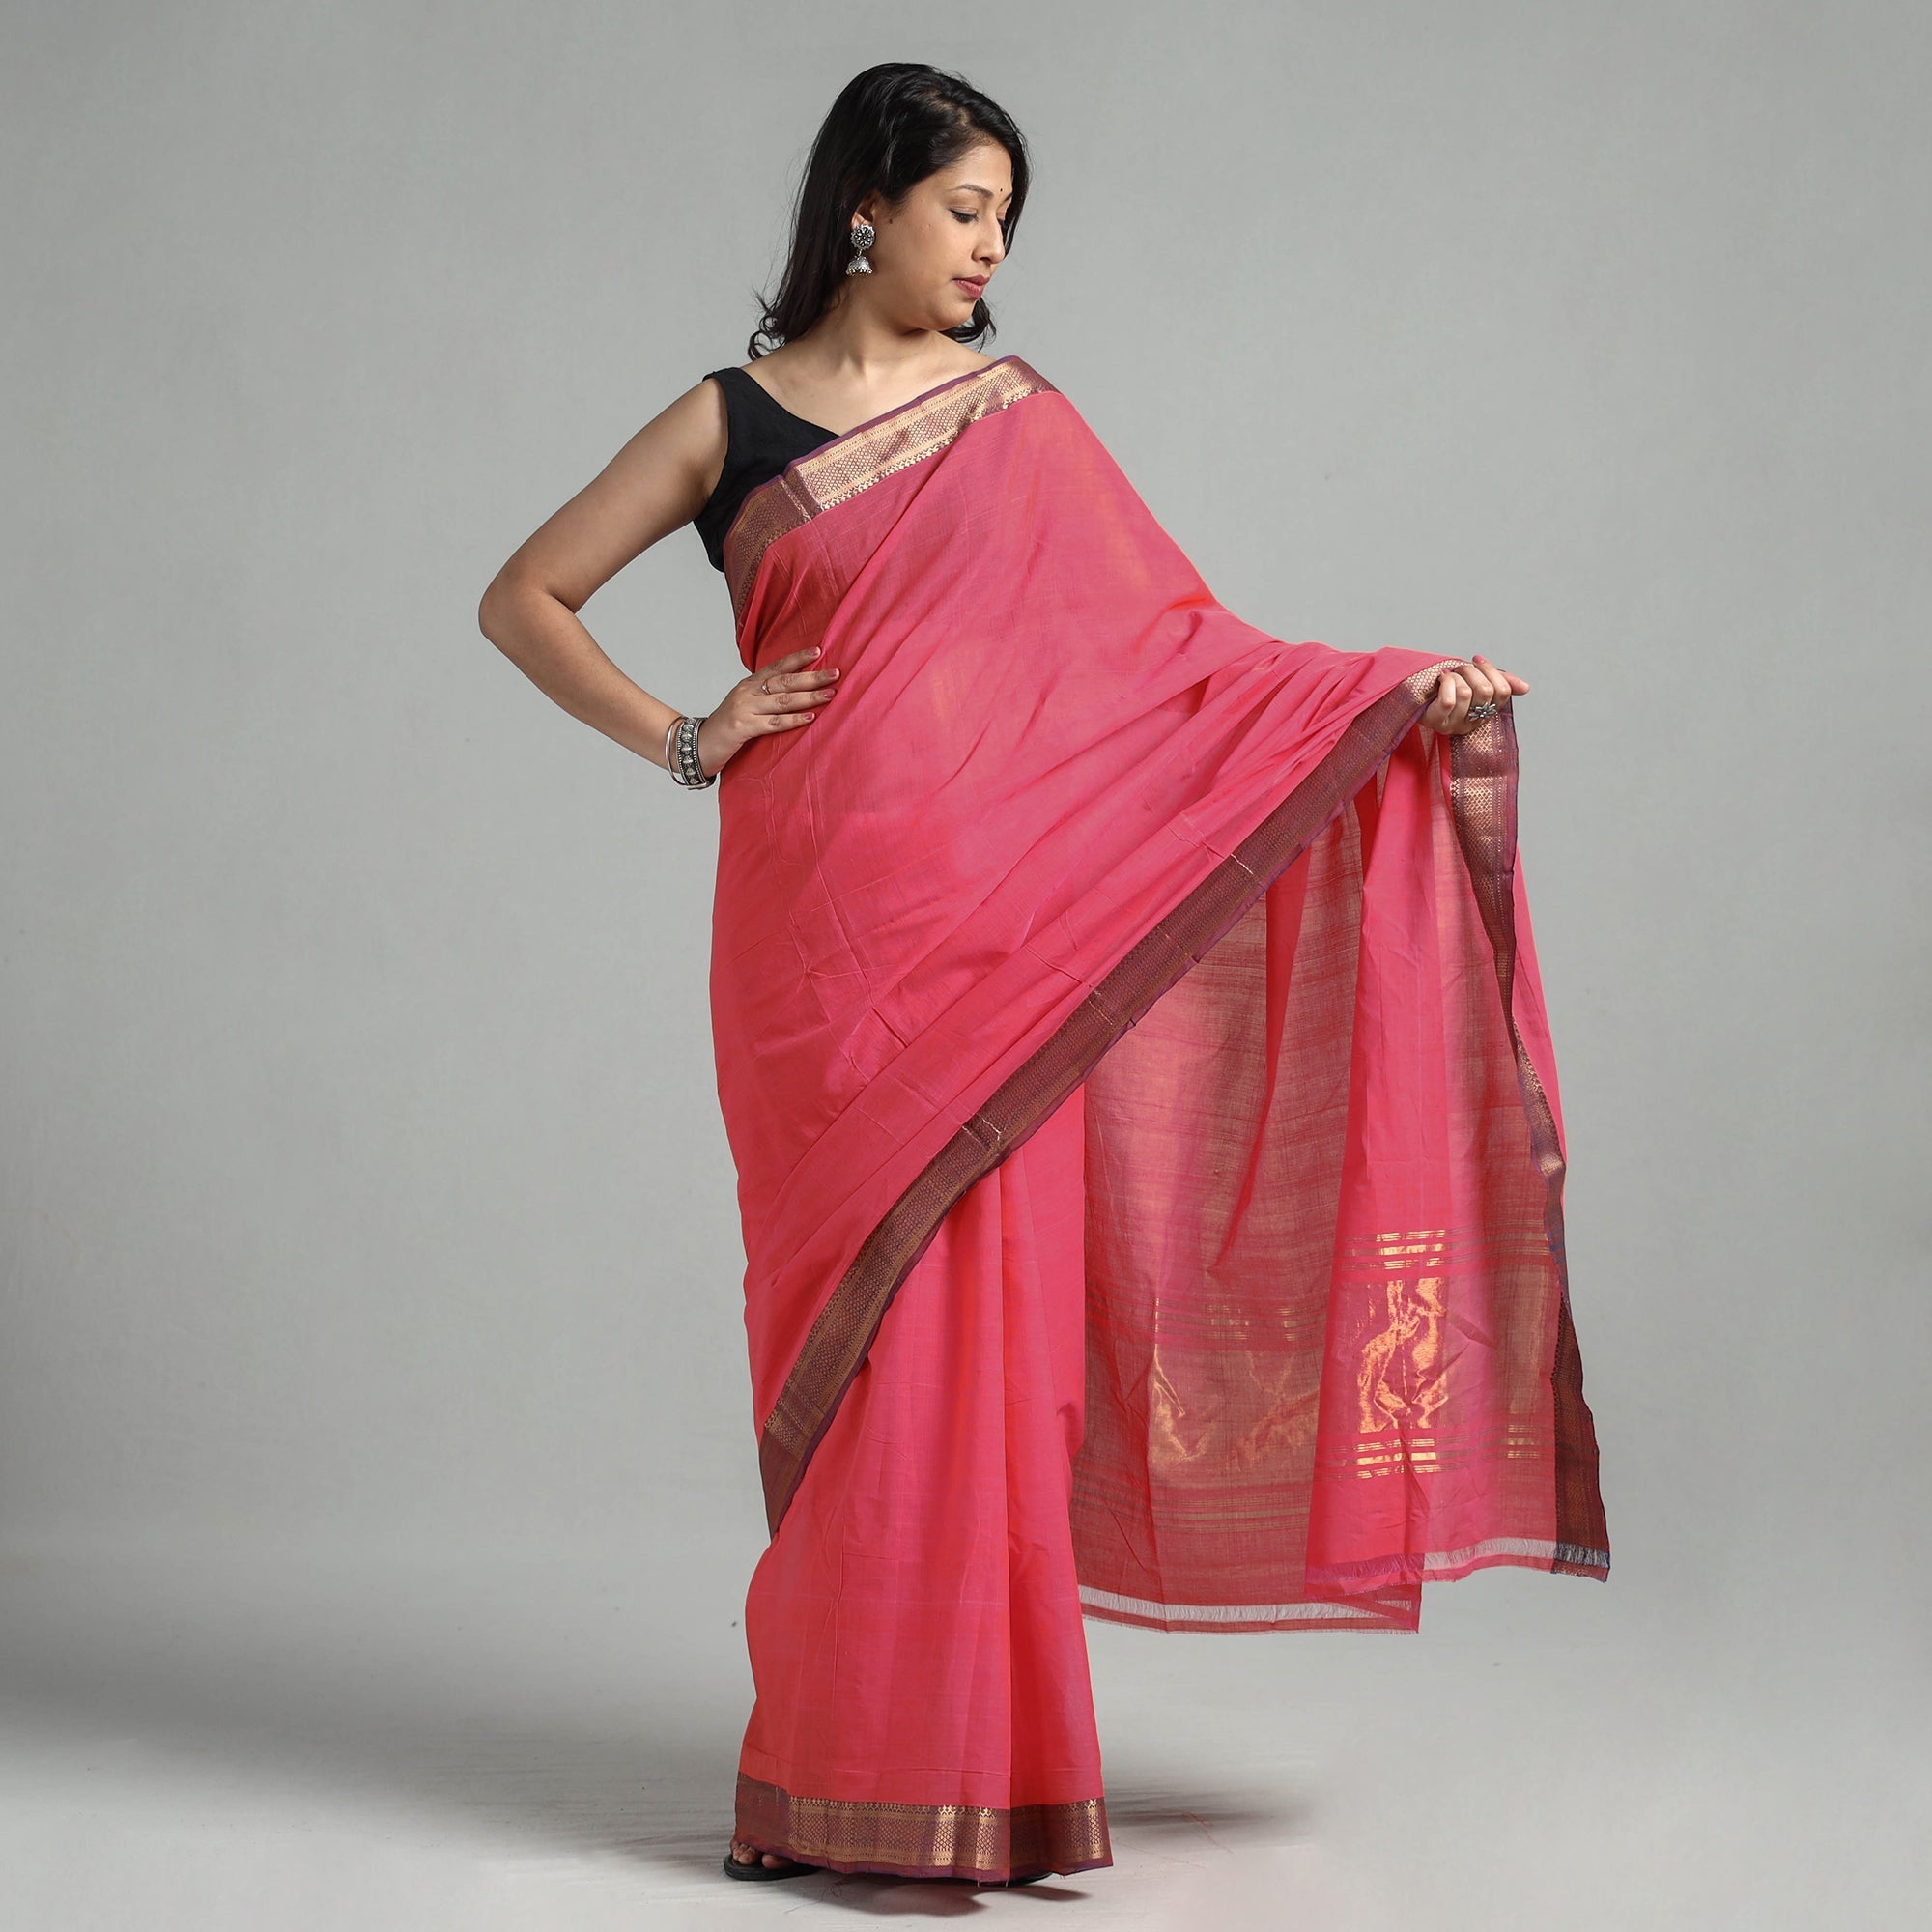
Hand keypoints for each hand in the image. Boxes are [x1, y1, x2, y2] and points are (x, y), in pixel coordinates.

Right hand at [696, 646, 841, 772]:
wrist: (698, 745)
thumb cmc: (726, 727)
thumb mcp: (744, 705)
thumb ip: (764, 697)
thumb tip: (793, 691)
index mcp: (748, 684)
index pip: (776, 666)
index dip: (797, 658)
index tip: (819, 651)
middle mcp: (747, 692)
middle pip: (784, 681)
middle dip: (812, 677)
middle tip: (835, 674)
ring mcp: (744, 709)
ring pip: (782, 700)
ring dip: (809, 697)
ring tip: (830, 694)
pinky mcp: (742, 727)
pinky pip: (773, 722)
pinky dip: (793, 720)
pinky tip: (809, 717)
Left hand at [1421, 654, 1528, 735]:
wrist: (1415, 693)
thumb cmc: (1446, 686)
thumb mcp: (1475, 680)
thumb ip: (1499, 682)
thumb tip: (1526, 688)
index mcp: (1486, 712)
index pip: (1503, 691)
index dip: (1492, 671)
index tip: (1477, 660)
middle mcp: (1472, 723)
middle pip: (1485, 690)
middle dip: (1471, 671)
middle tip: (1459, 668)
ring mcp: (1454, 724)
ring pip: (1465, 692)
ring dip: (1455, 676)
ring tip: (1446, 676)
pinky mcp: (1436, 722)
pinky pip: (1448, 700)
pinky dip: (1444, 683)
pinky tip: (1440, 680)